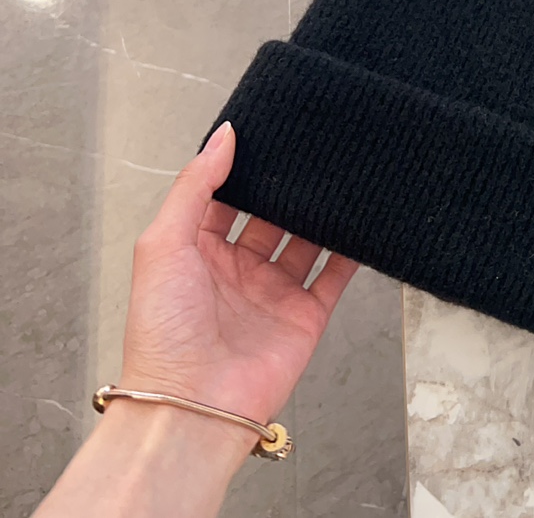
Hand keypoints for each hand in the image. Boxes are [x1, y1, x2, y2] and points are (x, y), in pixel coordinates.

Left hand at [119, 122, 357, 424]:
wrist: (192, 406)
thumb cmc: (163, 335)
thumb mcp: (163, 244)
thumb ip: (195, 186)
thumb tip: (223, 137)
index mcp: (196, 253)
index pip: (224, 199)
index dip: (241, 171)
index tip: (265, 139)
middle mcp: (236, 272)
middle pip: (270, 217)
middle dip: (287, 190)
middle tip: (310, 156)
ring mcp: (272, 294)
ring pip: (305, 241)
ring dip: (320, 215)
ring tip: (340, 180)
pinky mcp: (304, 316)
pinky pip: (334, 276)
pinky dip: (350, 251)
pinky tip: (361, 224)